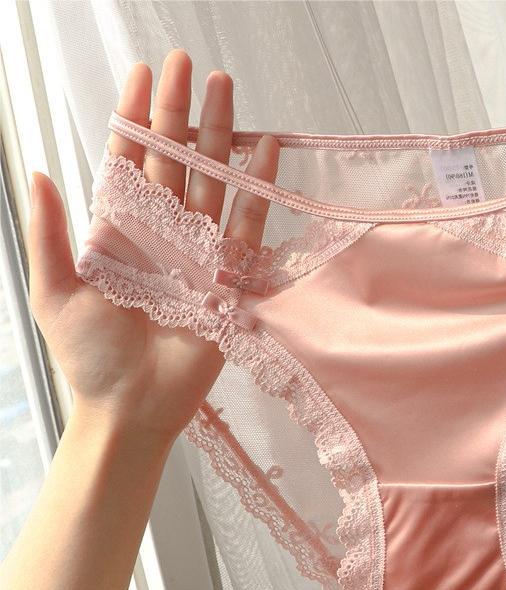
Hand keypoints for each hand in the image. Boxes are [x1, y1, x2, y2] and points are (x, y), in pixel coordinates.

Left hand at [27, 49, 279, 447]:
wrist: (131, 408)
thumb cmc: (88, 358)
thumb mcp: (55, 293)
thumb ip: (49, 235)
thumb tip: (41, 172)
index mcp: (117, 232)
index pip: (128, 161)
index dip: (135, 118)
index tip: (145, 74)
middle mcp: (159, 236)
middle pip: (173, 162)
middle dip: (182, 113)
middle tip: (191, 65)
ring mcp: (196, 255)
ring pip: (210, 184)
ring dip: (220, 140)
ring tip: (229, 92)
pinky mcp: (227, 281)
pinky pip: (245, 230)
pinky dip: (255, 193)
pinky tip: (263, 156)